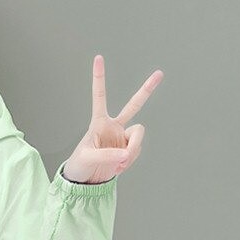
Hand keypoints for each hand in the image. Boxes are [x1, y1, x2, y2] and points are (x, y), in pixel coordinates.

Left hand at [62, 55, 162, 183]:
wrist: (86, 182)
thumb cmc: (80, 165)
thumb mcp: (89, 158)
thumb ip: (108, 155)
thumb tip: (127, 154)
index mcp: (99, 122)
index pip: (99, 96)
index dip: (99, 78)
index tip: (98, 57)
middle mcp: (113, 126)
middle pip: (134, 105)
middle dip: (147, 90)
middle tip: (160, 73)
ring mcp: (122, 138)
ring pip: (139, 136)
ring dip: (133, 149)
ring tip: (120, 163)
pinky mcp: (129, 150)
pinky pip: (136, 151)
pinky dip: (130, 160)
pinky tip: (119, 167)